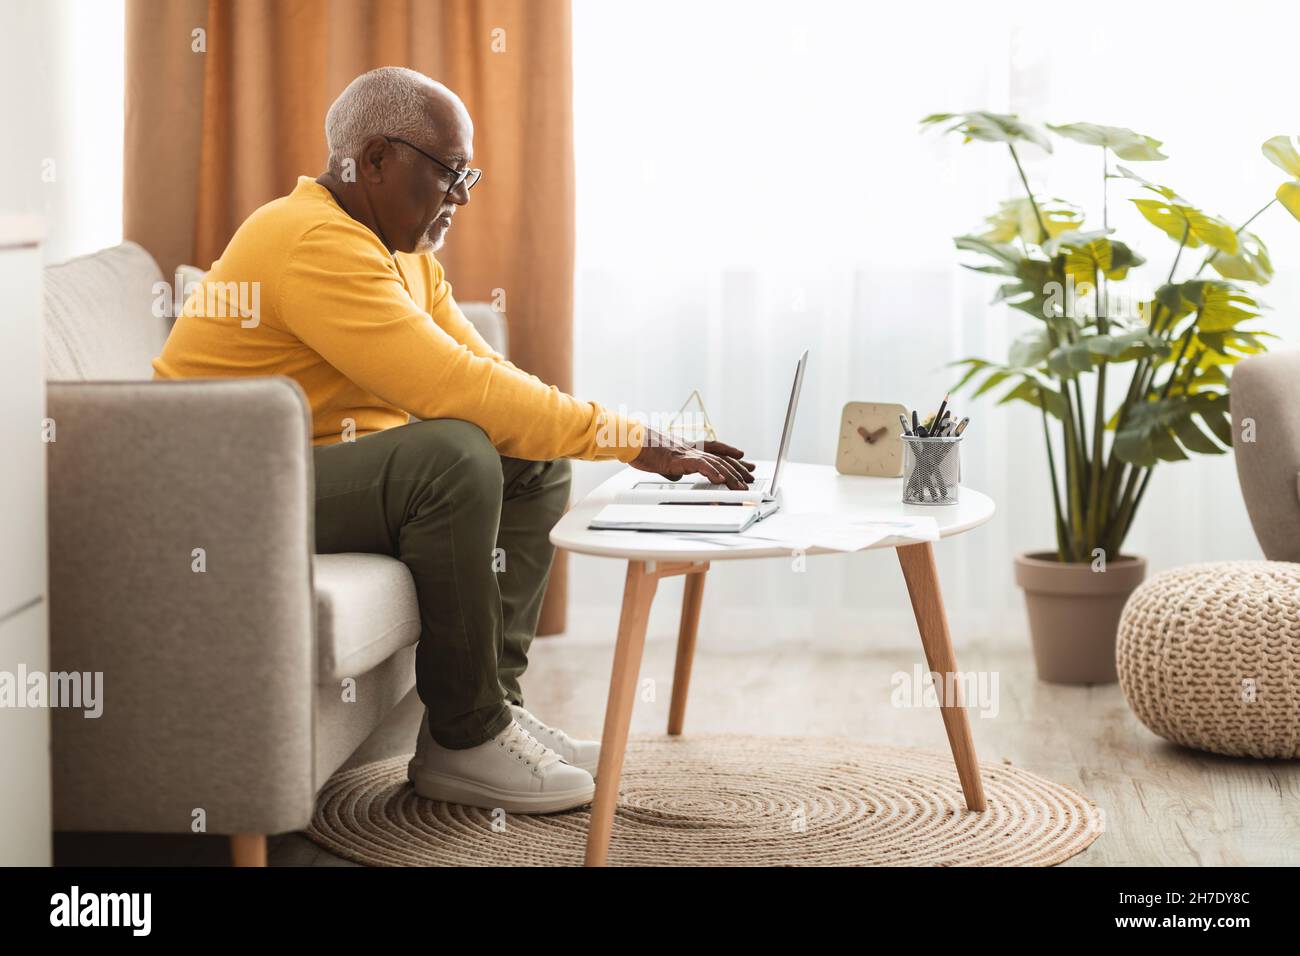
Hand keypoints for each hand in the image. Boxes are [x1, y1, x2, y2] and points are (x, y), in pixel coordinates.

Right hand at [630, 430, 755, 489]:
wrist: (631, 441)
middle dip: (738, 468)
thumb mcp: (662, 461)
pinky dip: (711, 472)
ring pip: (715, 463)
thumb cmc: (643, 450)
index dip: (731, 454)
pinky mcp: (678, 458)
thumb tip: (676, 475)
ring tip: (741, 486)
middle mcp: (691, 448)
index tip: (744, 458)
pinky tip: (720, 480)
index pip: (716, 449)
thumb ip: (673, 467)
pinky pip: (699, 465)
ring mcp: (686, 452)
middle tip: (751, 476)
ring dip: (730, 475)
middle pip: (721, 458)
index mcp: (688, 447)